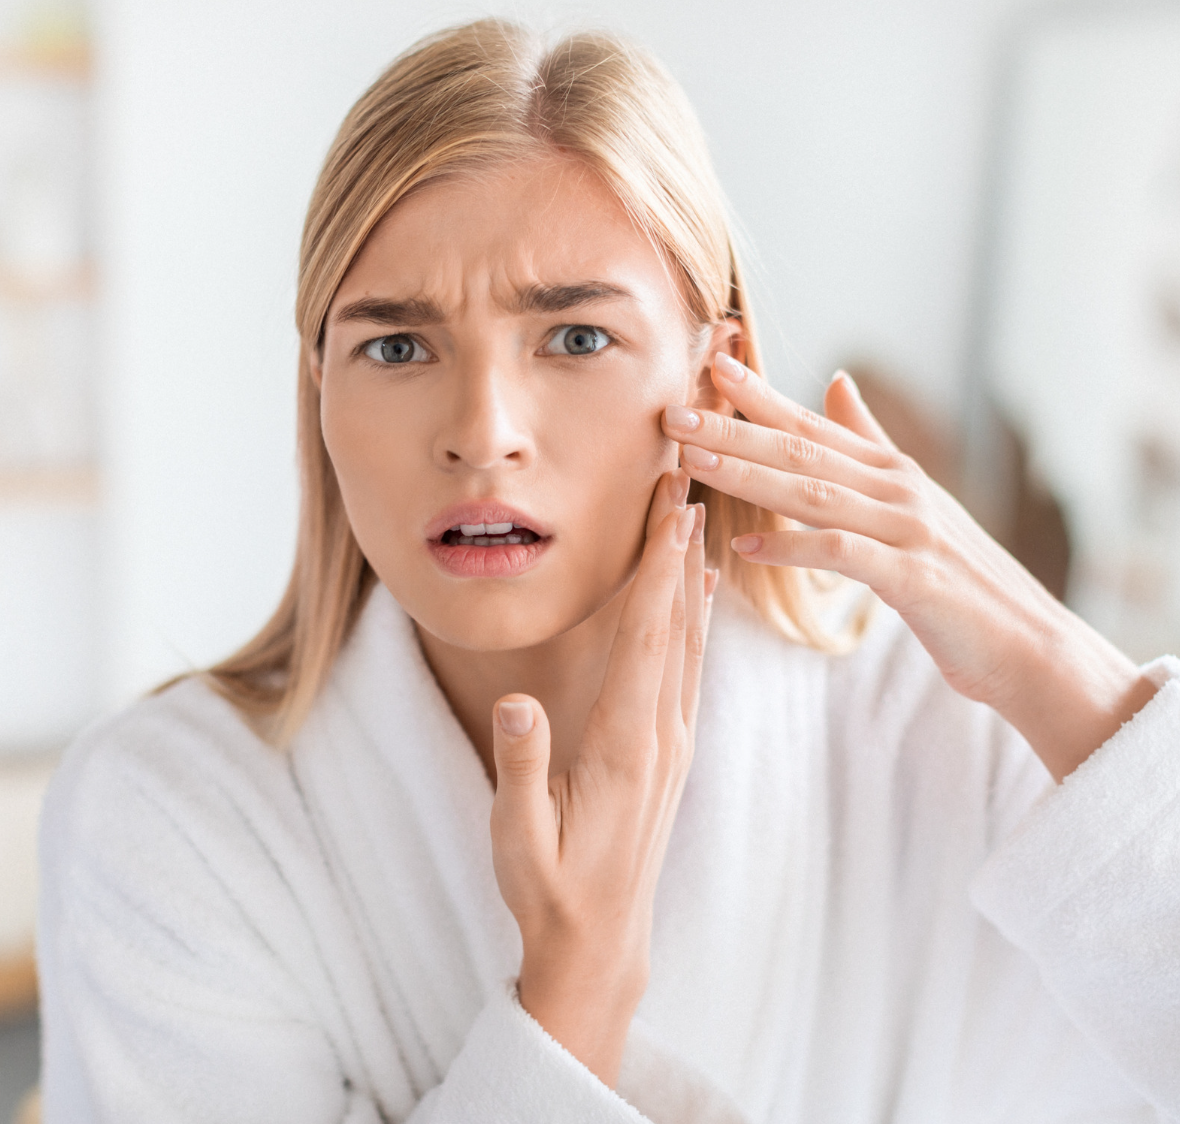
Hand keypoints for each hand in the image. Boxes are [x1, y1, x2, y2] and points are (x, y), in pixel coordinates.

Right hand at [488, 470, 715, 1086]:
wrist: (600, 943)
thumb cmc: (550, 891)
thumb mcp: (517, 840)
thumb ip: (520, 770)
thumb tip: (515, 702)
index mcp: (625, 745)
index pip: (646, 639)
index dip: (658, 569)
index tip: (673, 510)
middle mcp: (661, 734)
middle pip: (677, 623)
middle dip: (683, 547)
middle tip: (690, 482)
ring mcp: (671, 741)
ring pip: (689, 640)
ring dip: (691, 573)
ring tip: (695, 515)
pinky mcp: (669, 750)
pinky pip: (688, 668)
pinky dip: (693, 620)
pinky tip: (697, 593)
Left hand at [664, 352, 1155, 781]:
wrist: (1028, 644)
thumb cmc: (959, 578)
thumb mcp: (913, 500)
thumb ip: (869, 440)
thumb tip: (835, 378)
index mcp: (890, 470)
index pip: (811, 425)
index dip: (758, 397)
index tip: (710, 367)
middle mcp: (897, 488)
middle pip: (801, 451)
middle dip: (732, 430)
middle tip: (674, 413)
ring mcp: (907, 529)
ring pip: (813, 494)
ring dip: (748, 476)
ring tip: (694, 462)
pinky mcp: (913, 578)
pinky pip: (842, 555)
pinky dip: (793, 549)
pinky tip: (747, 548)